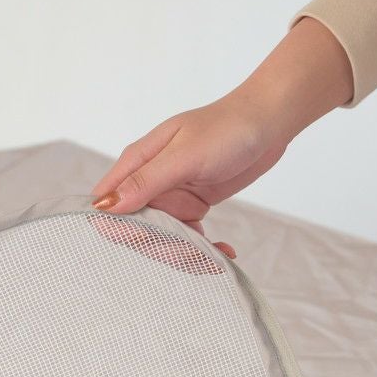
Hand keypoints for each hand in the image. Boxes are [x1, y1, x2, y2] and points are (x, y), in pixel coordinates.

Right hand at [89, 99, 285, 257]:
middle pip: (135, 229)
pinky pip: (187, 236)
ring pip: (162, 238)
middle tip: (192, 252)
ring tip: (215, 256)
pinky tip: (223, 251)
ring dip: (186, 252)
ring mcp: (170, 196)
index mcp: (137, 163)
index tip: (148, 240)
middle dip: (161, 246)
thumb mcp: (185, 155)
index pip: (107, 204)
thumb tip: (106, 206)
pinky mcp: (190, 205)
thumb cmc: (227, 128)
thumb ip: (146, 181)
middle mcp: (148, 182)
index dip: (119, 228)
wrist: (269, 121)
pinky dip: (203, 248)